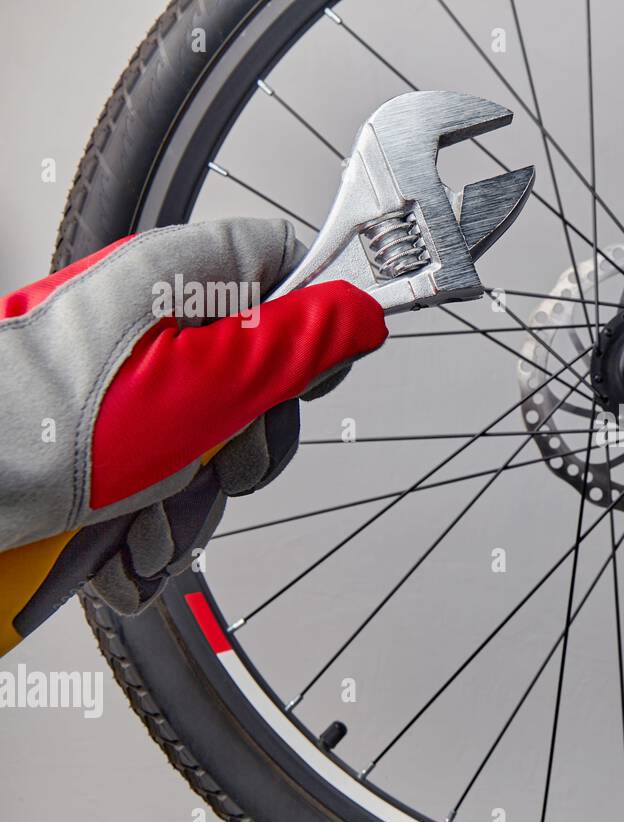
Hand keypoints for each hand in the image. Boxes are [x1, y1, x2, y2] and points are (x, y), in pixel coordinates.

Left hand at [0, 218, 385, 649]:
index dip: (311, 326)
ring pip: (207, 448)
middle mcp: (150, 331)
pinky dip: (146, 529)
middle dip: (245, 448)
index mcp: (176, 283)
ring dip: (188, 505)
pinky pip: (158, 488)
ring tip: (141, 520)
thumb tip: (364, 311)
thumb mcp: (206, 381)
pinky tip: (119, 539)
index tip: (305, 382)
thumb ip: (300, 343)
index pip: (282, 268)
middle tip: (216, 463)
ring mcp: (122, 391)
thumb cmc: (47, 431)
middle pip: (253, 380)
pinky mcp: (98, 447)